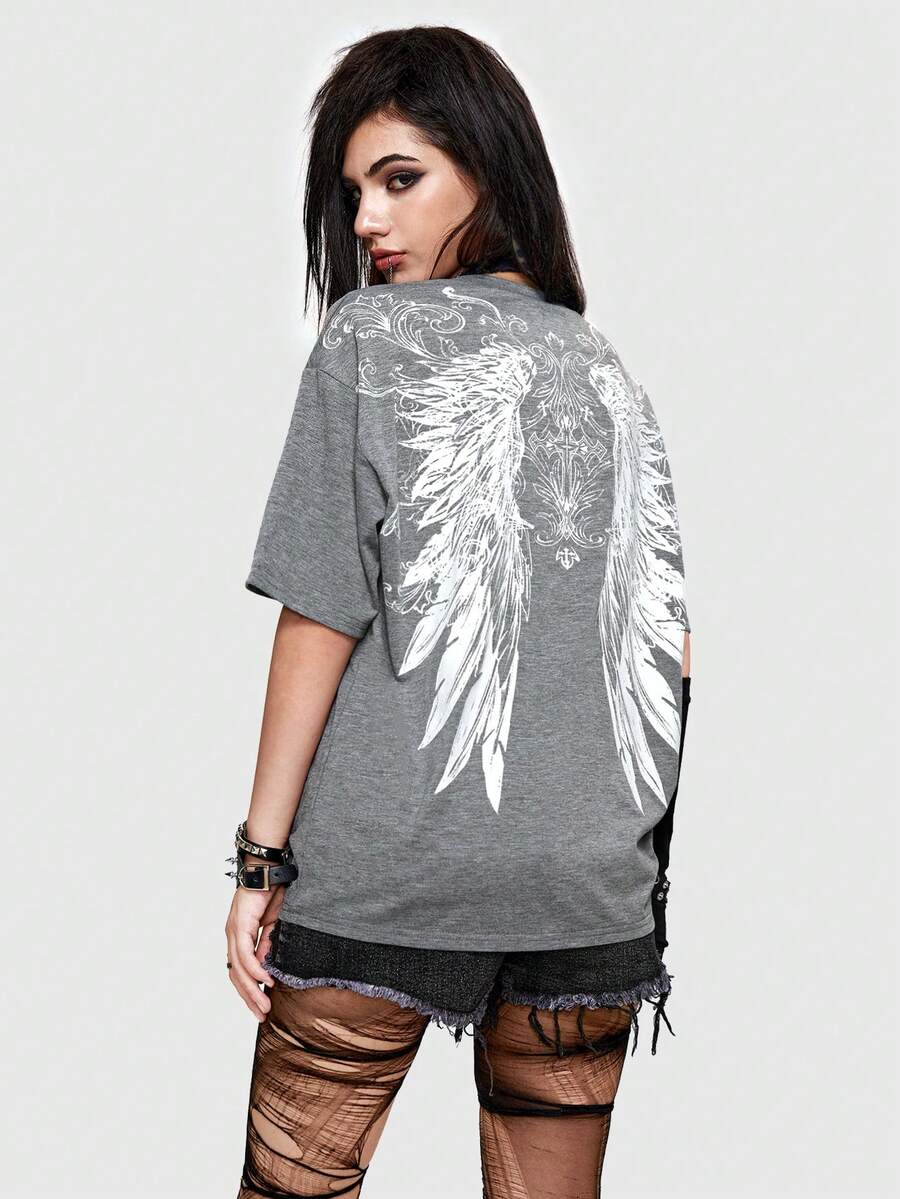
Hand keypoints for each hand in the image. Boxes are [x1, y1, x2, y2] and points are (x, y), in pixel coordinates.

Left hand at [224, 880, 284, 1020]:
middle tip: (261, 1016)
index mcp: (239, 937)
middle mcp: (232, 937)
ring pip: (239, 970)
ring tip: (264, 1006)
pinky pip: (245, 955)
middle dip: (249, 998)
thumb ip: (268, 945)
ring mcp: (233, 932)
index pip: (240, 971)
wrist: (268, 871)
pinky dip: (255, 970)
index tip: (260, 1006)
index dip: (249, 990)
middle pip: (236, 975)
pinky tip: (266, 982)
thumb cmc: (272, 893)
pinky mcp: (240, 926)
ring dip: (252, 990)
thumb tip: (267, 967)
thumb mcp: (273, 925)